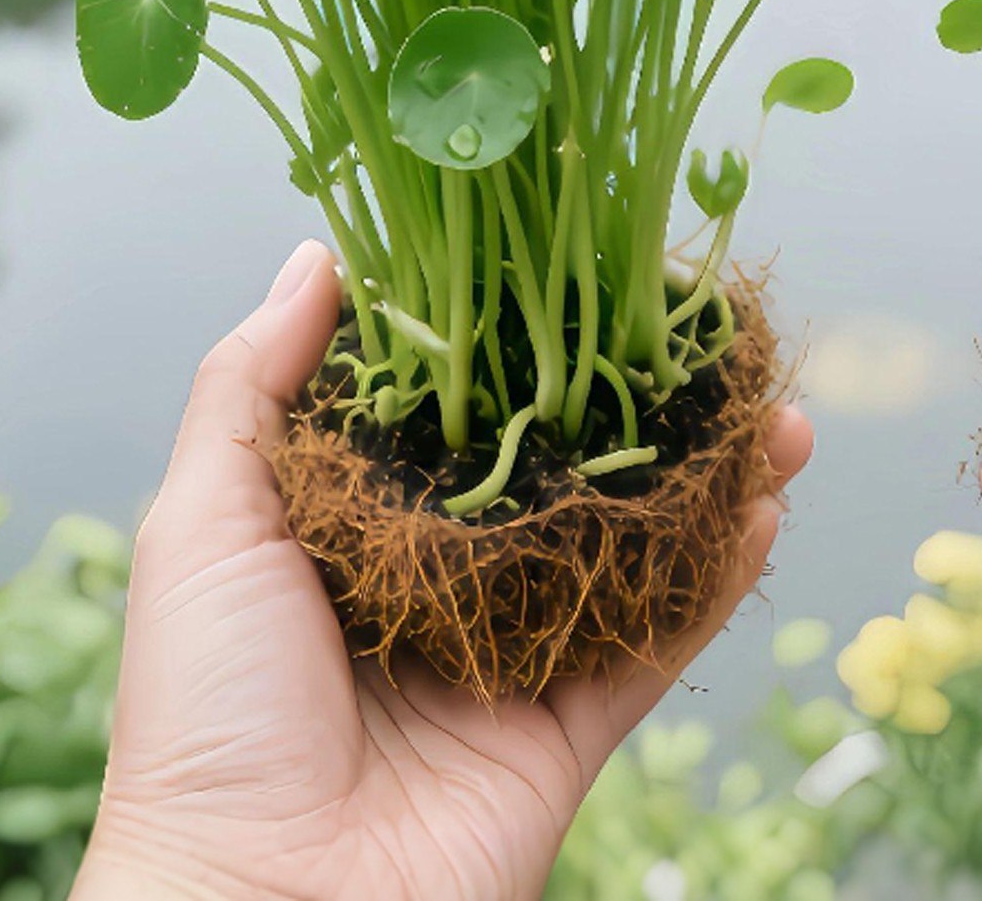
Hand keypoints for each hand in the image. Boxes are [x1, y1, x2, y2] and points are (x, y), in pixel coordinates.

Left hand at [75, 240, 811, 900]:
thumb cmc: (205, 716)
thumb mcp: (201, 526)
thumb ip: (253, 388)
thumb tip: (321, 254)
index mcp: (363, 530)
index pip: (464, 410)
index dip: (526, 340)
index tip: (588, 266)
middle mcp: (454, 581)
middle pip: (572, 470)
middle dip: (647, 403)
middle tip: (711, 336)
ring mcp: (522, 654)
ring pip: (641, 545)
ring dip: (715, 478)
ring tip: (780, 410)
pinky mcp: (574, 727)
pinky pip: (665, 639)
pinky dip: (725, 578)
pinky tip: (771, 508)